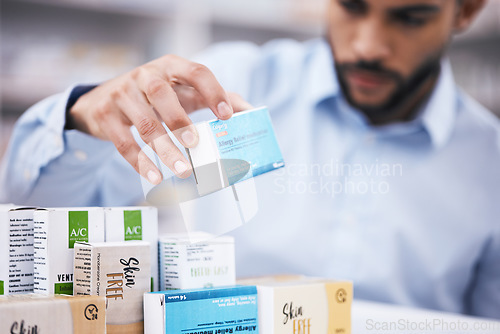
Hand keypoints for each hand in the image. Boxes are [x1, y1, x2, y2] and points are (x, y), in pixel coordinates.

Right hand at [68, 54, 251, 184]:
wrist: (103, 99)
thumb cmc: (156, 97)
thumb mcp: (181, 91)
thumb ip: (212, 98)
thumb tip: (250, 112)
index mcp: (170, 67)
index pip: (195, 71)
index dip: (213, 91)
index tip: (226, 115)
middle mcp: (145, 76)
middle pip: (162, 94)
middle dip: (180, 121)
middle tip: (195, 144)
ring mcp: (122, 94)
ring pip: (144, 123)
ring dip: (164, 149)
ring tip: (183, 170)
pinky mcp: (105, 115)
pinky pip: (124, 142)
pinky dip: (140, 162)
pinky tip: (155, 176)